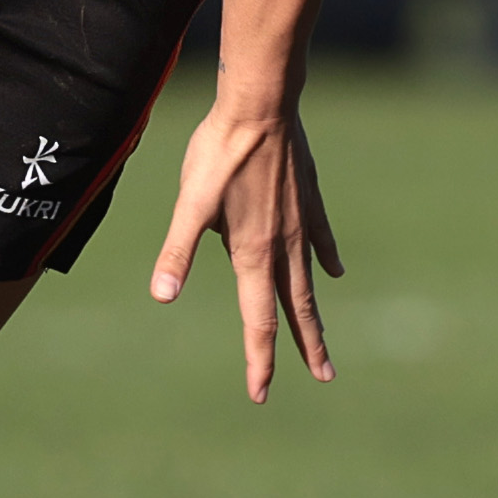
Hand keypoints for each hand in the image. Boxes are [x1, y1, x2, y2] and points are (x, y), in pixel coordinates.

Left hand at [150, 91, 339, 403]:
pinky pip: (322, 239)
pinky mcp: (308, 199)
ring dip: (316, 312)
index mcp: (253, 253)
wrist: (259, 105)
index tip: (260, 393)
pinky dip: (327, 259)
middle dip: (306, 346)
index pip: (257, 319)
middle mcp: (284, 245)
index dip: (259, 359)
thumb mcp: (189, 204)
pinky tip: (335, 270)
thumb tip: (161, 297)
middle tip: (323, 376)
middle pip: (296, 308)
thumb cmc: (218, 152)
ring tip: (324, 338)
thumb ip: (176, 252)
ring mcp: (301, 222)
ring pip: (311, 279)